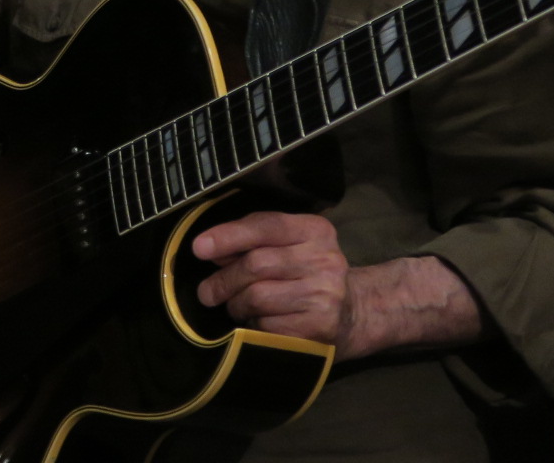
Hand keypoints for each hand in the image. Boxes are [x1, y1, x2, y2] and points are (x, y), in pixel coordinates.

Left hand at [191, 210, 350, 348]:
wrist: (355, 314)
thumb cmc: (307, 275)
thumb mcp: (288, 247)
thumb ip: (252, 242)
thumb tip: (208, 249)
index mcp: (315, 231)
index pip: (266, 226)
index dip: (228, 236)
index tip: (198, 248)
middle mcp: (325, 259)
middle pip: (255, 264)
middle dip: (223, 280)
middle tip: (207, 292)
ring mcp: (325, 295)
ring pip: (257, 297)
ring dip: (236, 305)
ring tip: (237, 308)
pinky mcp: (320, 327)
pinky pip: (266, 325)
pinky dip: (252, 325)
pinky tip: (259, 323)